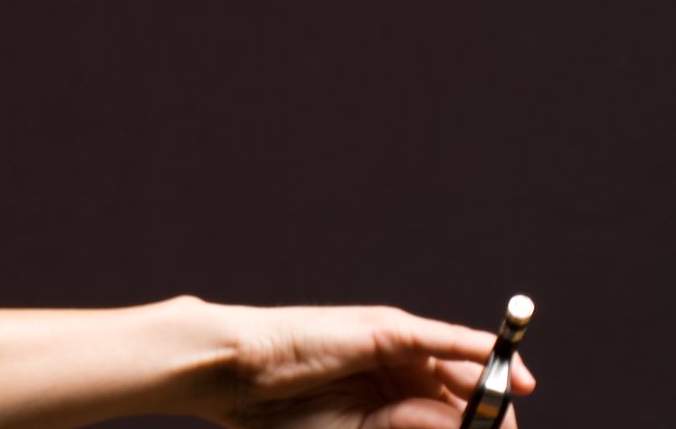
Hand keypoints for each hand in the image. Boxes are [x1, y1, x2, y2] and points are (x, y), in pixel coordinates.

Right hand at [208, 302, 536, 428]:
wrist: (236, 373)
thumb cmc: (282, 408)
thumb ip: (409, 425)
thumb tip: (467, 425)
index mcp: (395, 389)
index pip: (462, 409)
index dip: (486, 428)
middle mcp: (404, 363)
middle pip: (475, 390)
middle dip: (494, 419)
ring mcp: (398, 343)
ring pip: (468, 370)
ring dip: (491, 402)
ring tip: (492, 424)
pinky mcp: (388, 330)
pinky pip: (449, 339)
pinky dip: (483, 351)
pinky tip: (513, 376)